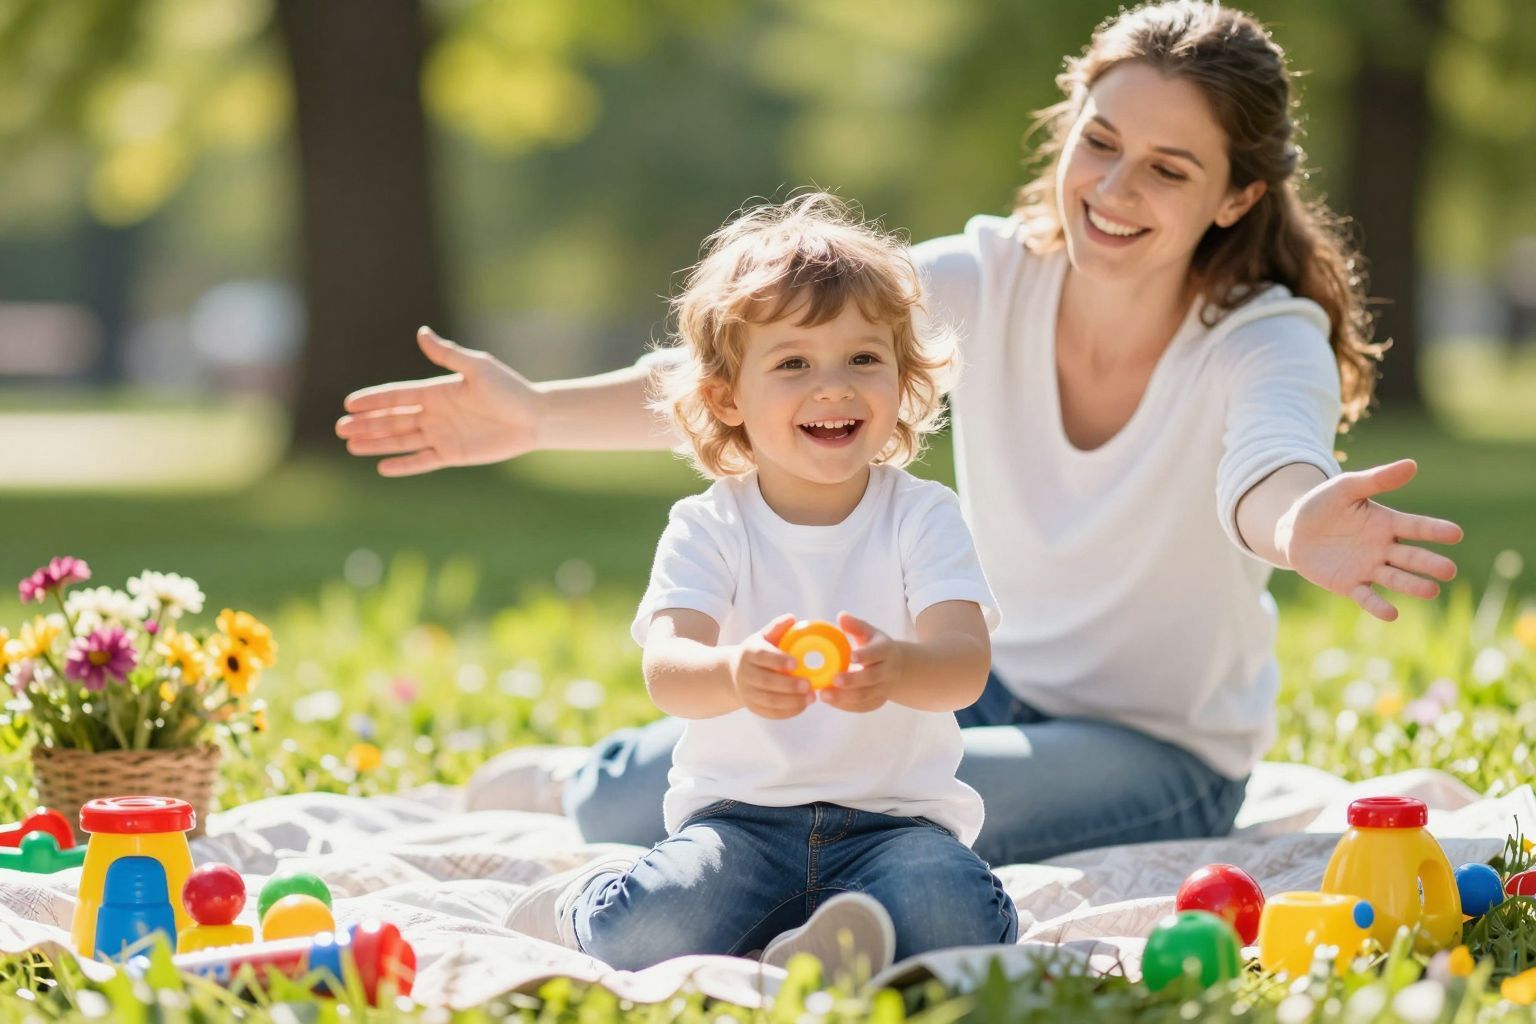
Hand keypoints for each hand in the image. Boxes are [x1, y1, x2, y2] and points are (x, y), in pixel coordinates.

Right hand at [334, 327, 541, 475]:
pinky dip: (404, 465)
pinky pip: (423, 460)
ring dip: (377, 443)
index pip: (397, 395)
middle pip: (393, 419)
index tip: (349, 403)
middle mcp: (435, 413)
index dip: (374, 400)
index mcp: (436, 390)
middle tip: (340, 428)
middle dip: (367, 424)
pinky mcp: (453, 454)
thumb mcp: (478, 367)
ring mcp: (442, 434)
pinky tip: (382, 466)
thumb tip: (421, 332)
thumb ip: (448, 354)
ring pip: (402, 440)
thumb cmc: (509, 388)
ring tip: (351, 446)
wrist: (534, 417)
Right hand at [729, 615, 812, 719]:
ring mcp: (747, 693)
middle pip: (766, 682)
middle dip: (789, 685)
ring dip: (792, 701)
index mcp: (749, 653)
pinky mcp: (753, 707)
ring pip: (769, 701)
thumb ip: (777, 628)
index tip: (796, 663)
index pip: (762, 656)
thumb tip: (792, 618)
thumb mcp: (764, 636)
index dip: (778, 660)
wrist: (736, 673)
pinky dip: (789, 711)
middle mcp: (745, 674)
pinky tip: (804, 705)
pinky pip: (771, 713)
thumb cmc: (758, 651)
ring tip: (812, 697)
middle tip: (810, 684)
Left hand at [820, 613, 903, 712]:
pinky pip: (862, 706)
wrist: (896, 668)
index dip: (865, 656)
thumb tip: (841, 616)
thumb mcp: (869, 632)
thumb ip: (856, 625)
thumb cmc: (874, 646)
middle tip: (833, 680)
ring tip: (823, 694)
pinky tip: (830, 701)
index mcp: (886, 651)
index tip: (851, 657)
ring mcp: (884, 689)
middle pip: (871, 678)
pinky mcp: (878, 701)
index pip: (877, 653)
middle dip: (852, 681)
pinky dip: (846, 705)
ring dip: (845, 697)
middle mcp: (888, 671)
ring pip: (866, 696)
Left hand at [1278, 459, 1461, 621]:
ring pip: (1395, 578)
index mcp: (1387, 523)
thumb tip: (1412, 464)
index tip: (1455, 534)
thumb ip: (1375, 480)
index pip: (1416, 527)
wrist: (1292, 529)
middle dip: (1429, 564)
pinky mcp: (1349, 585)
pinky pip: (1366, 597)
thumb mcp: (1345, 487)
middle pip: (1411, 557)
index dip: (1435, 530)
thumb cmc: (1323, 504)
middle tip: (1449, 570)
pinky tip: (1392, 614)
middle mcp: (1384, 548)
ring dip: (1412, 585)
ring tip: (1431, 591)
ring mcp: (1368, 568)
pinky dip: (1378, 606)